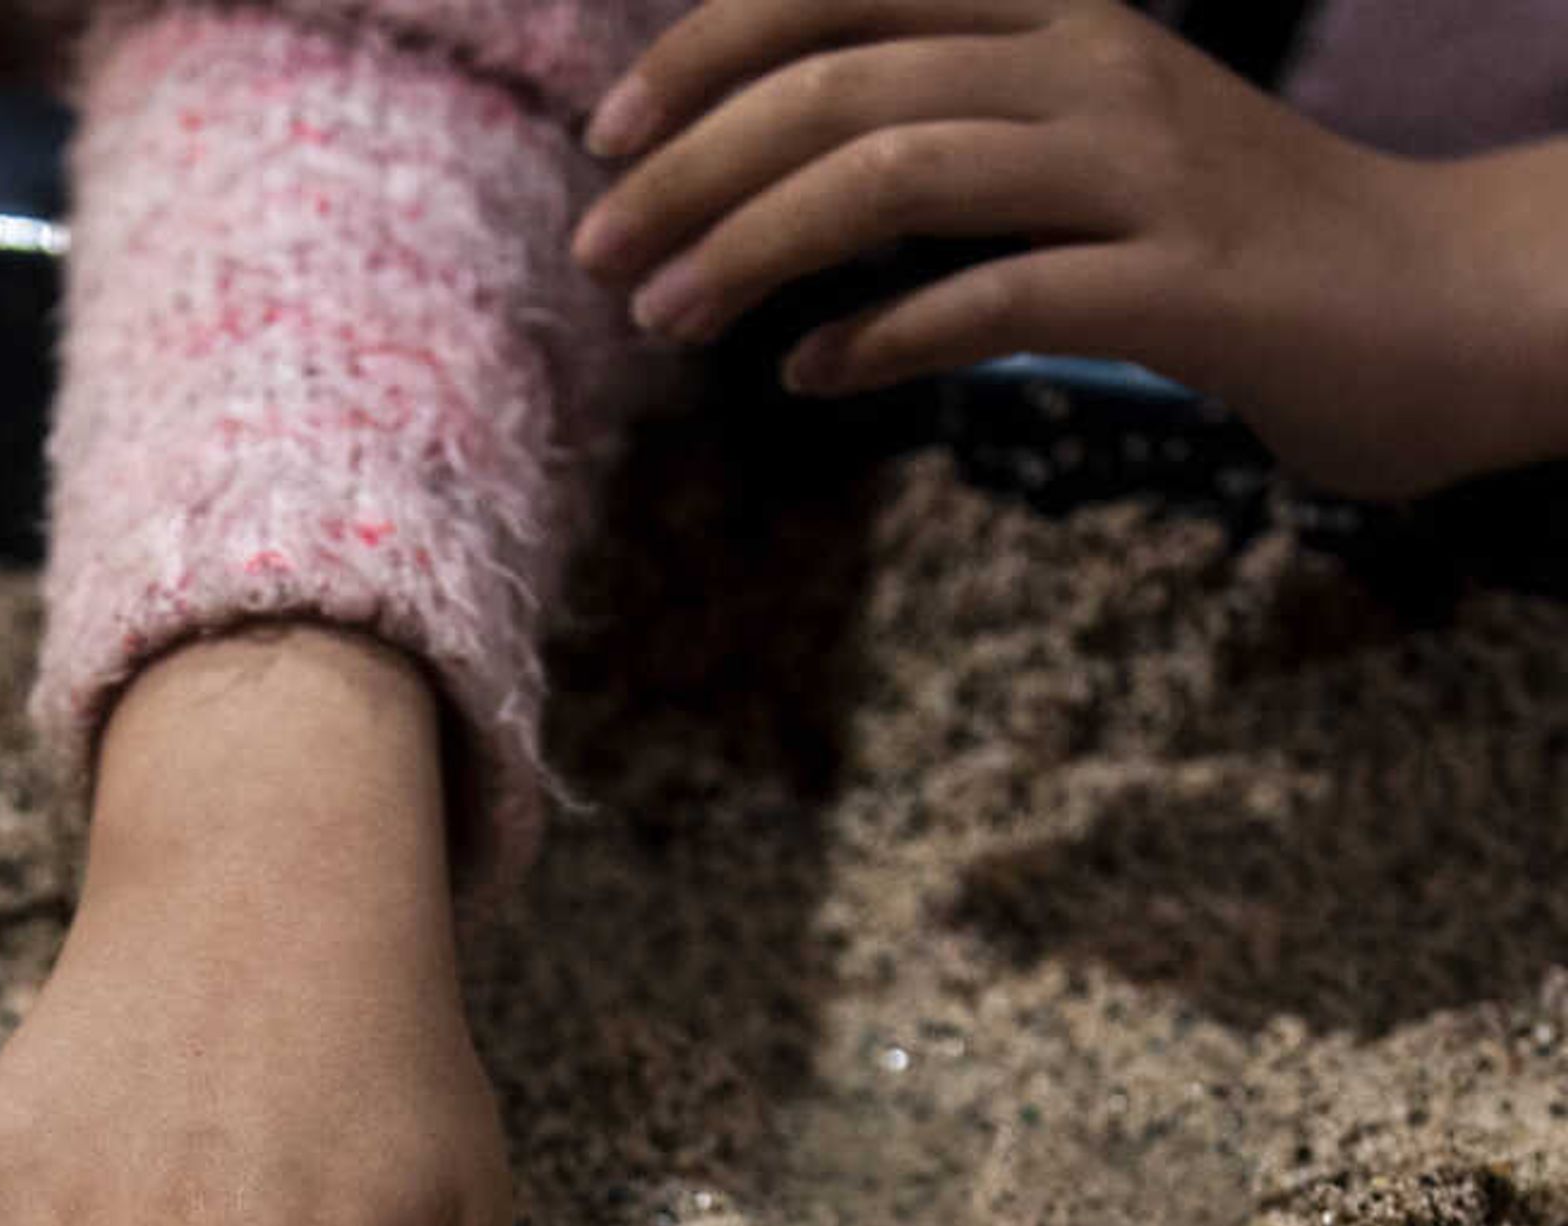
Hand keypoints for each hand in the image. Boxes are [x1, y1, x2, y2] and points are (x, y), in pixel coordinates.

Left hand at [573, 0, 1567, 499]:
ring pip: (898, 174)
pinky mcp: (1183, 287)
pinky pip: (997, 295)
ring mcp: (1145, 171)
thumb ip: (942, 134)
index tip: (606, 139)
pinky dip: (879, 337)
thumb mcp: (1077, 146)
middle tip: (601, 257)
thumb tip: (756, 183)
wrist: (1437, 303)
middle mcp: (1096, 67)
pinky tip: (811, 377)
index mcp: (1059, 14)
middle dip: (694, 171)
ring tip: (669, 320)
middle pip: (845, 85)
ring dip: (753, 250)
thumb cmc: (1226, 241)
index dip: (704, 54)